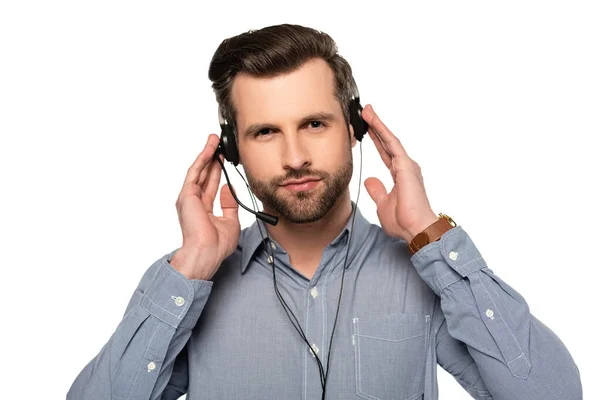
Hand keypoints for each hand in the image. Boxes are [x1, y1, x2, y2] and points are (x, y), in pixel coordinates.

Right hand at [171, 134, 239, 279]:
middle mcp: (194, 202)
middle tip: (218, 144)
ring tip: (214, 140)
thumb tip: (228, 188)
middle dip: (211, 158)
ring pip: (199, 170)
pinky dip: (202, 159)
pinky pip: (196, 172)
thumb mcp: (231, 222)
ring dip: (206, 154)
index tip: (223, 160)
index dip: (216, 171)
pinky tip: (210, 149)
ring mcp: (189, 198)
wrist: (206, 253)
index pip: (210, 185)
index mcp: (203, 209)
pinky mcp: (187, 195)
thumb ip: (229, 204)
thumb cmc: (216, 245)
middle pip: (204, 174)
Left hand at [362, 104, 437, 242]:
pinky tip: (374, 121)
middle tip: (366, 112)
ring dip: (378, 124)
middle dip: (376, 127)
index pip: (385, 153)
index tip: (367, 129)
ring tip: (367, 111)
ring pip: (390, 139)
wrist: (416, 229)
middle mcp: (405, 167)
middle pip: (387, 142)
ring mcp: (407, 165)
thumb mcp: (383, 204)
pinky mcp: (406, 166)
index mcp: (400, 175)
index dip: (376, 140)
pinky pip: (392, 144)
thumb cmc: (404, 221)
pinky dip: (382, 131)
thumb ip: (377, 191)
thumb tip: (370, 180)